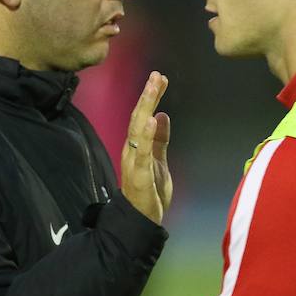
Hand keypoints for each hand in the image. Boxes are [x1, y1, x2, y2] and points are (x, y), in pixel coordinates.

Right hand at [121, 71, 171, 224]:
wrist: (141, 220)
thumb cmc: (149, 191)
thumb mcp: (159, 161)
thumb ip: (160, 140)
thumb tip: (163, 115)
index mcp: (137, 145)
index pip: (143, 116)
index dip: (150, 97)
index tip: (159, 79)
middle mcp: (132, 149)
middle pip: (138, 117)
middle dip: (148, 96)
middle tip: (156, 76)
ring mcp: (134, 160)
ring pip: (138, 128)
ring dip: (146, 107)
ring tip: (153, 88)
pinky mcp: (139, 173)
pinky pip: (143, 151)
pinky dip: (147, 135)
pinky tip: (153, 119)